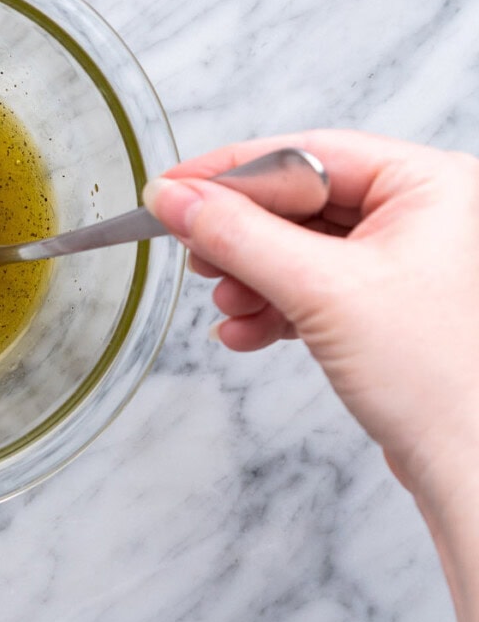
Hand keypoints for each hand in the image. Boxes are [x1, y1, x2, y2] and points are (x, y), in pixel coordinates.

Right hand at [143, 130, 478, 621]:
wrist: (465, 465)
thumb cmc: (436, 380)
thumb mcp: (318, 291)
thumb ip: (238, 236)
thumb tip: (175, 199)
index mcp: (430, 184)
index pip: (307, 156)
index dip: (229, 174)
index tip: (172, 191)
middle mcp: (421, 214)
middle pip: (297, 202)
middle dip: (240, 237)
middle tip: (194, 251)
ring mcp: (401, 261)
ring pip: (296, 248)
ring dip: (249, 277)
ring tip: (226, 304)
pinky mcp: (380, 305)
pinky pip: (307, 287)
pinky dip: (269, 307)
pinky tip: (245, 331)